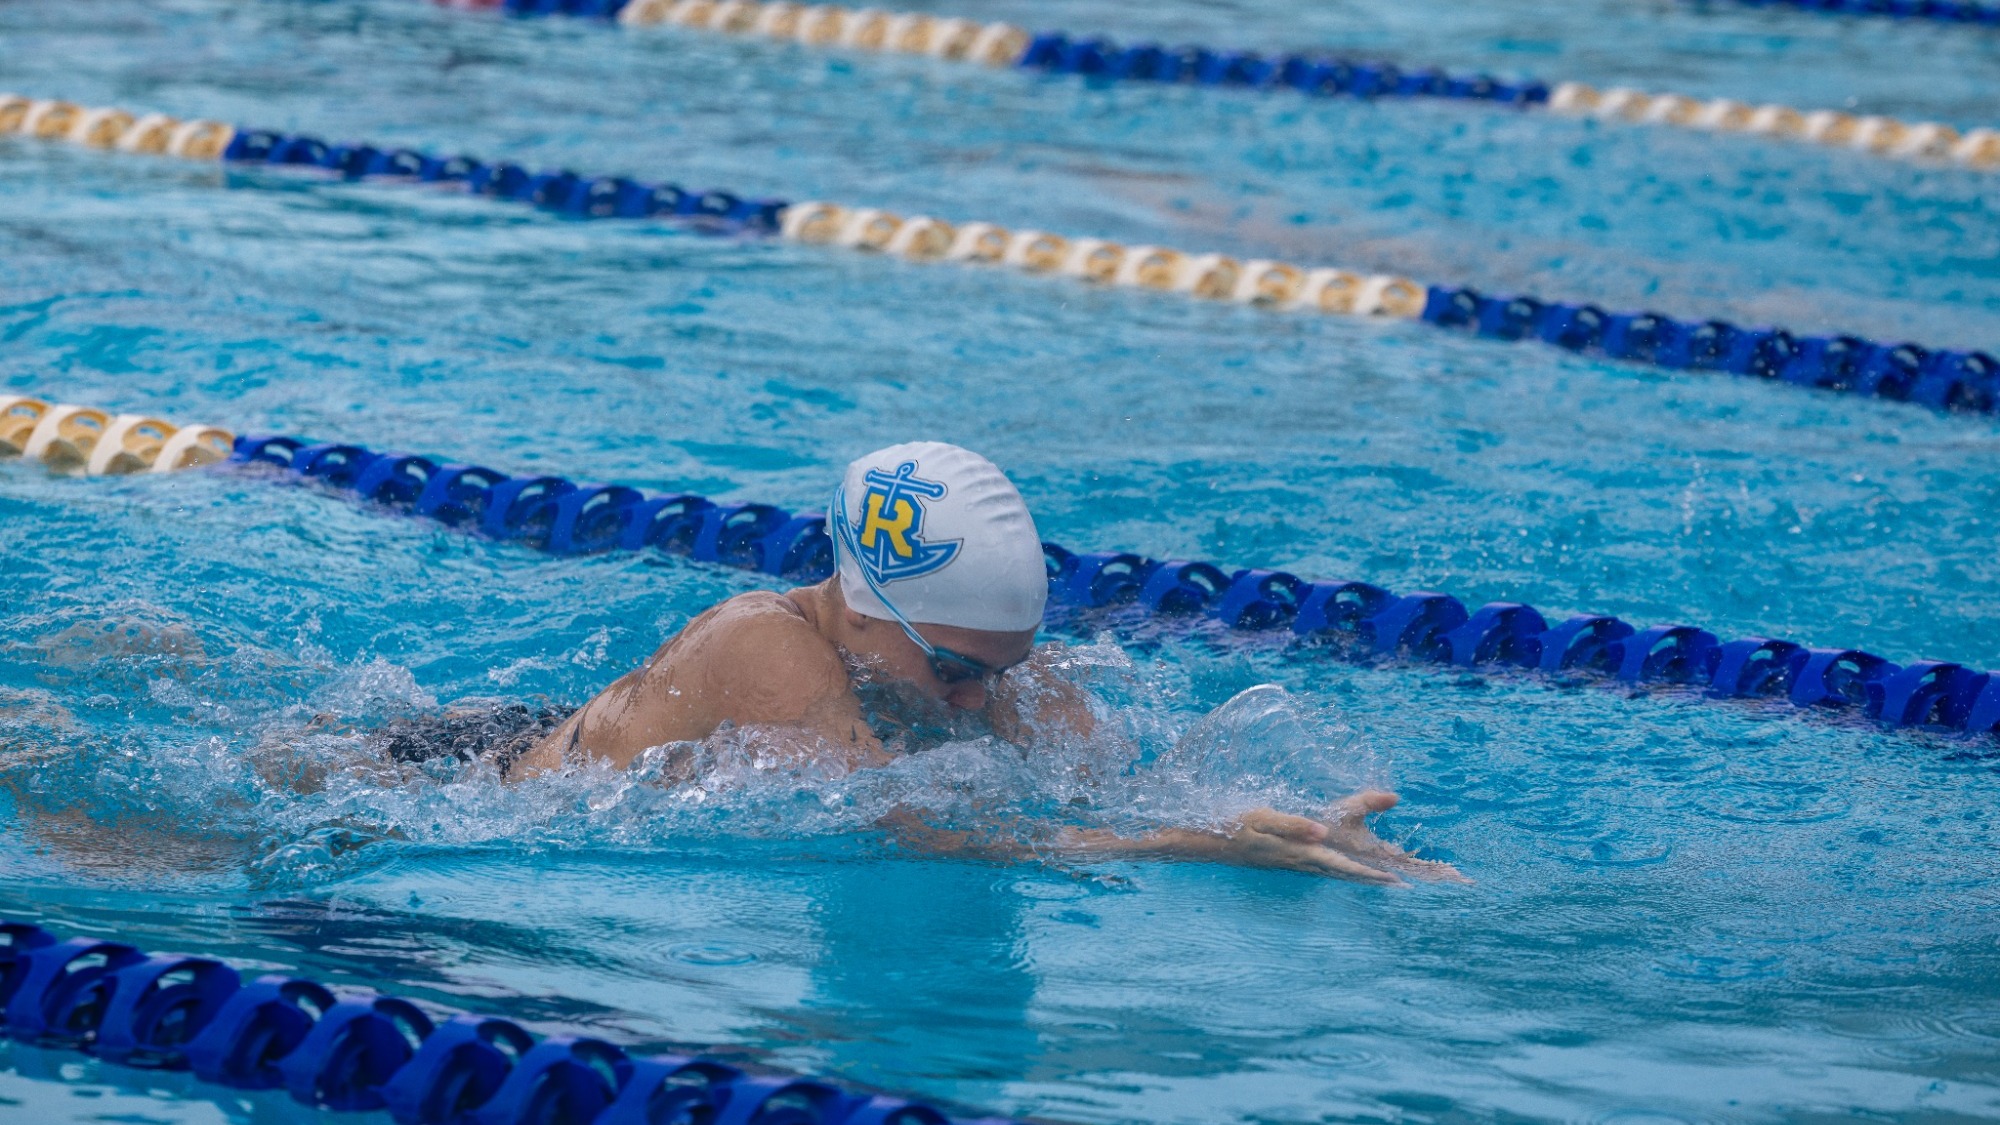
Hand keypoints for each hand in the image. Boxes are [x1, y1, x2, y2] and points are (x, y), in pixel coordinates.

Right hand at [1203, 792, 1469, 884]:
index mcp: (1301, 852)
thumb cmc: (1237, 826)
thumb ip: (1293, 825)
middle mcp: (1302, 862)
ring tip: (1382, 879)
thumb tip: (1323, 832)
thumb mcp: (1263, 818)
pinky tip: (1345, 870)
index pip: (1343, 865)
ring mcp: (1295, 864)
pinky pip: (1324, 870)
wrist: (1212, 842)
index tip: (1395, 879)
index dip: (1369, 872)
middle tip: (1401, 884)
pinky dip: (1342, 872)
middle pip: (1344, 874)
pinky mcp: (1289, 861)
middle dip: (1371, 879)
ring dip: (1359, 877)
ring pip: (1335, 874)